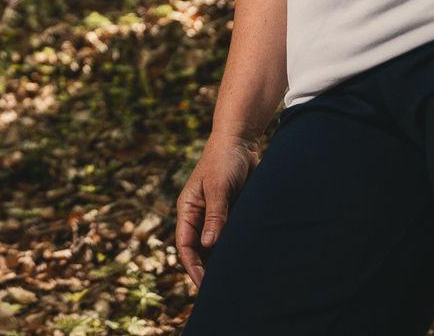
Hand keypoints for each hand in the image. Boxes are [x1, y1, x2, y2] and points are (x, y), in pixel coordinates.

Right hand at [173, 132, 262, 288]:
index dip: (193, 267)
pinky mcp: (232, 215)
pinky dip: (237, 250)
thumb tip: (210, 245)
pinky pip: (232, 237)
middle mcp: (200, 217)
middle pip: (200, 251)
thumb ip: (216, 215)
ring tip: (236, 282)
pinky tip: (248, 262)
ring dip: (223, 262)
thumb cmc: (224, 160)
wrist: (241, 141)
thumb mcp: (218, 187)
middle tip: (221, 292)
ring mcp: (216, 217)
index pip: (185, 246)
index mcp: (188, 210)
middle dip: (207, 271)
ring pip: (217, 247)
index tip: (204, 286)